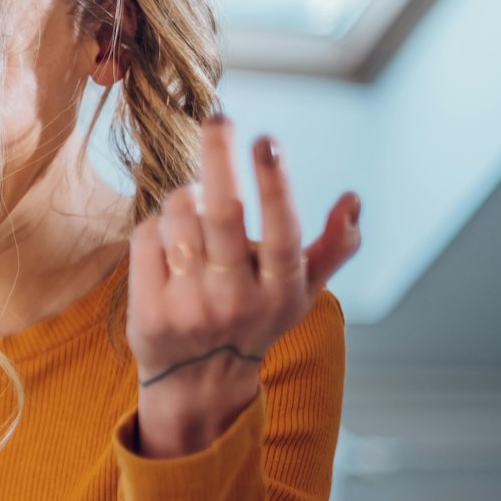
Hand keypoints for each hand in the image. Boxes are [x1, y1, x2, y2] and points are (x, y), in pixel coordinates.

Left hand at [127, 115, 360, 456]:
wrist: (198, 383)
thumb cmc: (255, 319)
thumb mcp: (300, 292)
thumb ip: (333, 247)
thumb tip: (354, 200)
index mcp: (280, 291)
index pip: (281, 234)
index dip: (275, 186)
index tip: (267, 140)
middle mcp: (236, 299)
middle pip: (223, 216)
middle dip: (219, 159)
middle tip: (219, 117)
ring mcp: (189, 307)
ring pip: (179, 219)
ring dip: (185, 195)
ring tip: (195, 199)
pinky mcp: (148, 312)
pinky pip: (146, 238)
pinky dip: (157, 224)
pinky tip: (169, 235)